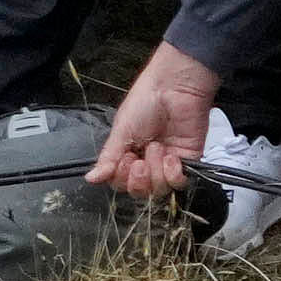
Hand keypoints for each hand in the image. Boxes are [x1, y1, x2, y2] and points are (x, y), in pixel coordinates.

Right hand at [89, 43, 222, 200]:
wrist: (174, 89)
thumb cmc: (145, 101)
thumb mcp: (121, 130)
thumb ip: (109, 157)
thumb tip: (90, 179)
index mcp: (127, 153)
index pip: (121, 182)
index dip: (121, 178)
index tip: (123, 159)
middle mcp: (147, 161)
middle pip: (141, 191)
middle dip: (138, 180)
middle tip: (137, 160)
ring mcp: (168, 162)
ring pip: (159, 189)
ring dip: (155, 171)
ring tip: (157, 147)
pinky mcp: (189, 161)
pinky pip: (179, 182)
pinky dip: (173, 173)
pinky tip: (171, 156)